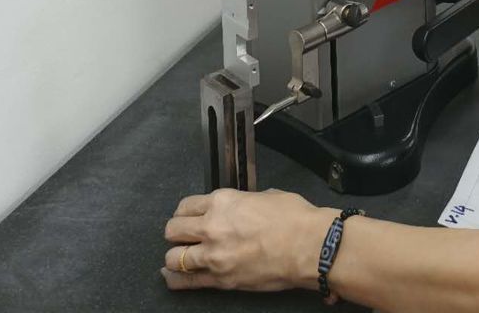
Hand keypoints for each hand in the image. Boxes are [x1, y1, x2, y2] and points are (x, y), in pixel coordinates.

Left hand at [162, 187, 331, 291]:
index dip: (184, 212)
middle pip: (173, 230)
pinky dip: (175, 279)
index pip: (186, 205)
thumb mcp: (267, 196)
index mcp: (224, 201)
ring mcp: (214, 256)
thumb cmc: (294, 218)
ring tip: (180, 256)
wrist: (307, 246)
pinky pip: (186, 281)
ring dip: (175, 256)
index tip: (187, 217)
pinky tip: (171, 277)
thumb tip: (243, 207)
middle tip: (182, 235)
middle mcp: (213, 227)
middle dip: (175, 232)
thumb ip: (245, 202)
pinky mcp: (220, 280)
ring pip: (173, 257)